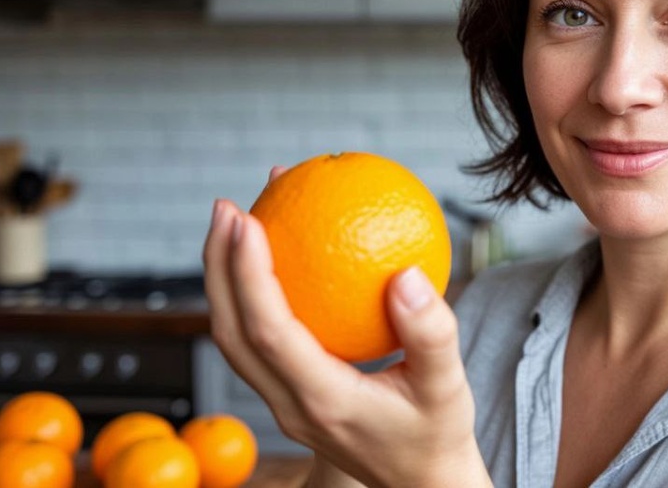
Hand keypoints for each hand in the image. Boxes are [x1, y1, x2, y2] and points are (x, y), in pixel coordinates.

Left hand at [203, 167, 490, 487]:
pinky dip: (251, 295)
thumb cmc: (438, 434)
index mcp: (323, 400)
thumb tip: (407, 273)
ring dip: (225, 280)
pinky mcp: (290, 396)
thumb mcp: (450, 386)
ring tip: (235, 224)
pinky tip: (275, 259)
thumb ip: (432, 333)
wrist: (422, 485)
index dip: (249, 274)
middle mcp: (291, 405)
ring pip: (234, 339)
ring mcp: (284, 405)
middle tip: (227, 207)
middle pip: (230, 332)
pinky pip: (257, 340)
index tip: (249, 220)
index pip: (269, 331)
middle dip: (218, 266)